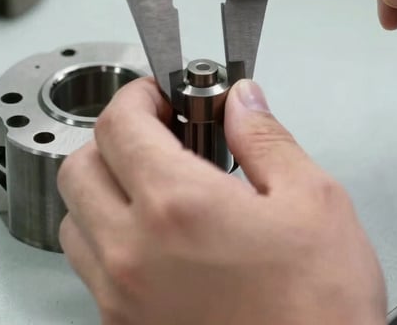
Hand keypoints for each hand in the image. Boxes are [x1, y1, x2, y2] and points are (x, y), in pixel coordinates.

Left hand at [57, 78, 386, 324]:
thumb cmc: (320, 305)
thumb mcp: (313, 198)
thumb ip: (265, 137)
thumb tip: (242, 100)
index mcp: (179, 207)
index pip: (118, 125)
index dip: (137, 95)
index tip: (160, 93)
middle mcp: (134, 253)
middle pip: (78, 169)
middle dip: (113, 137)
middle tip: (158, 132)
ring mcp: (123, 299)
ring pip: (75, 222)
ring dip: (105, 189)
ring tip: (157, 184)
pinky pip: (91, 270)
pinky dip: (110, 238)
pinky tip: (162, 237)